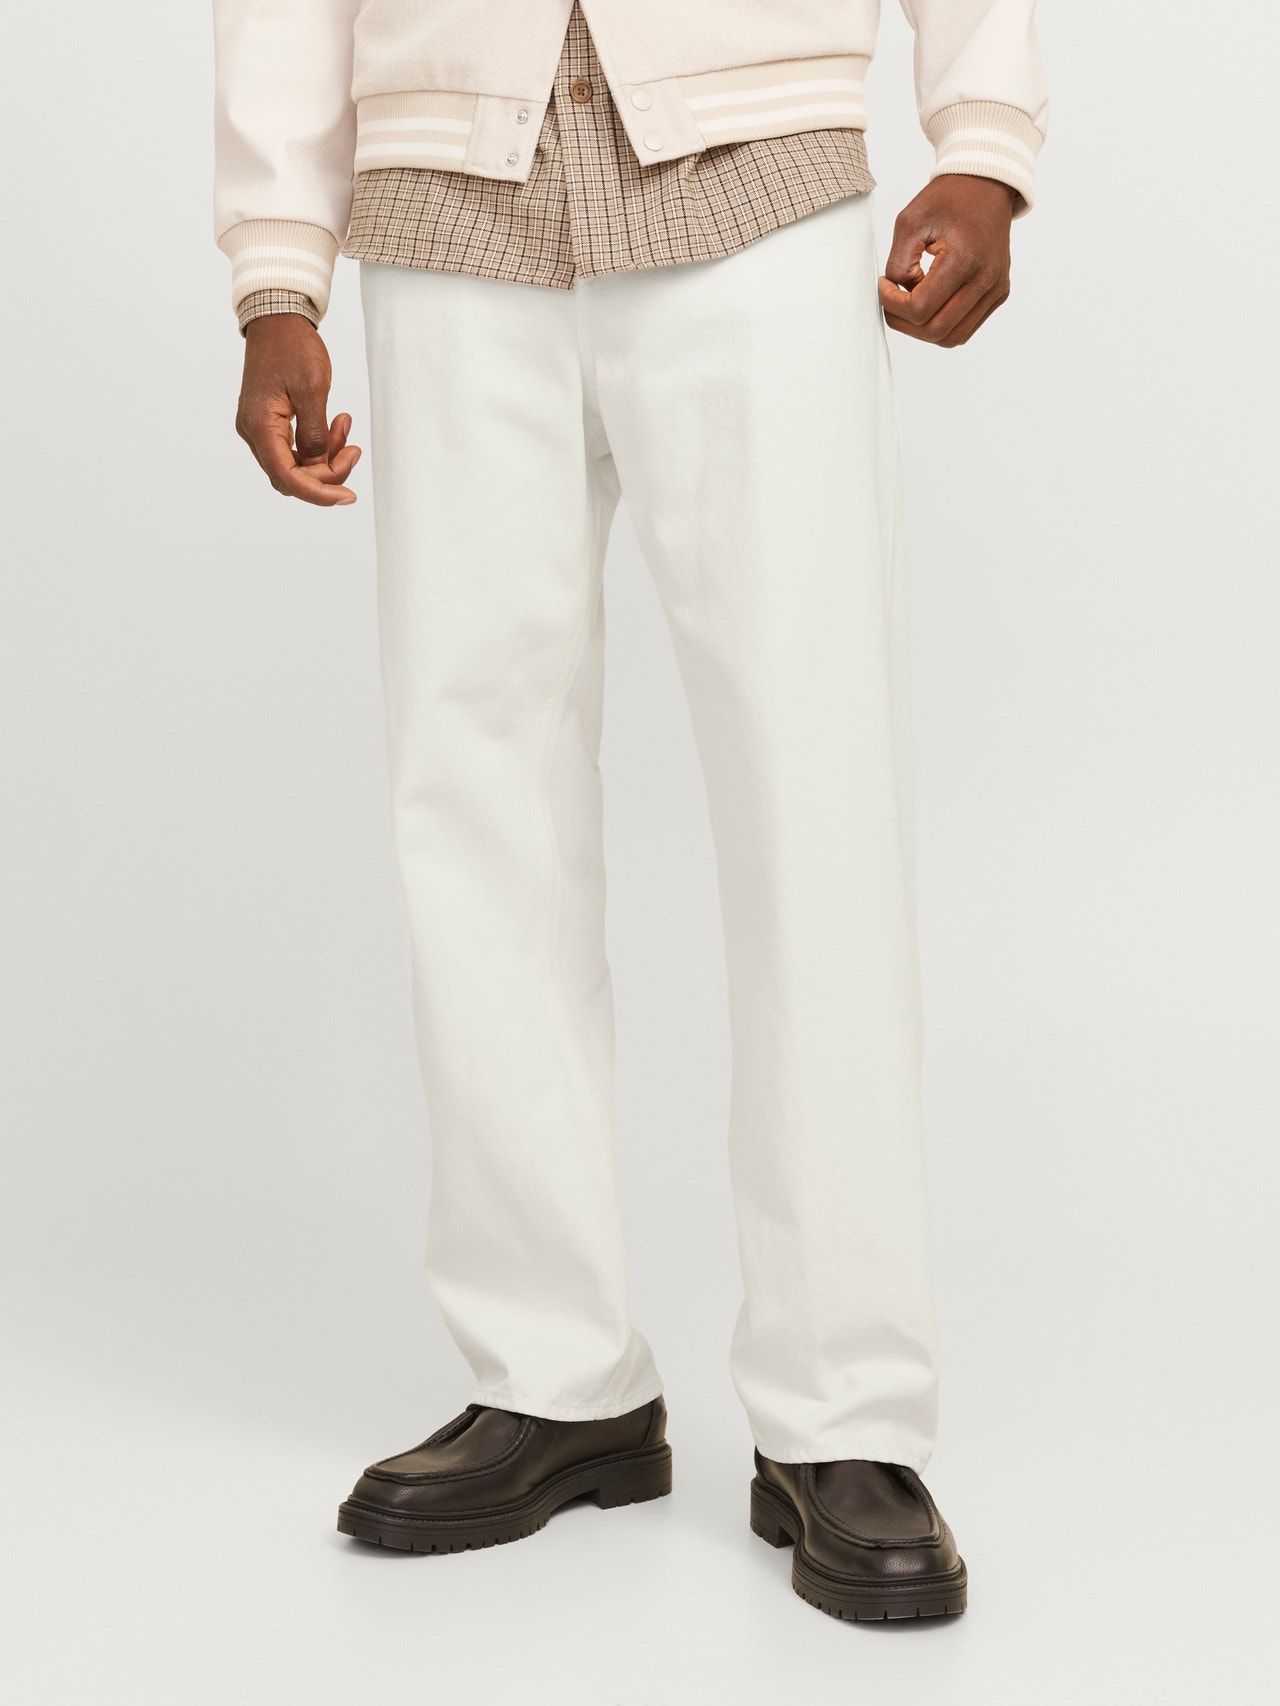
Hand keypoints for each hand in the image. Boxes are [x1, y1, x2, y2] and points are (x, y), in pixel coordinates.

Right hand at [236, 313, 360, 504]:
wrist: (277, 319)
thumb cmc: (292, 346)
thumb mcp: (312, 390)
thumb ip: (316, 435)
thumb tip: (319, 467)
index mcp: (259, 426)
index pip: (288, 478)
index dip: (319, 494)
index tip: (348, 497)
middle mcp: (254, 432)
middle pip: (292, 477)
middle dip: (327, 473)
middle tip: (353, 450)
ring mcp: (260, 429)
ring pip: (297, 464)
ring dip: (326, 456)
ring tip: (345, 425)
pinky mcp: (270, 423)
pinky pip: (296, 448)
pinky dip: (319, 443)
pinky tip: (337, 423)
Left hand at [878, 176, 1015, 347]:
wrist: (986, 184)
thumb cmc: (948, 198)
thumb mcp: (909, 222)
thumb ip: (898, 264)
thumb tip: (898, 295)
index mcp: (964, 259)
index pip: (920, 309)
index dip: (892, 305)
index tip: (884, 285)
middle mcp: (986, 279)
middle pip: (935, 331)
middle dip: (904, 323)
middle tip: (891, 302)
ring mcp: (995, 289)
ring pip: (952, 337)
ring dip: (923, 329)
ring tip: (911, 302)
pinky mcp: (998, 293)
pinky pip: (966, 327)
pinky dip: (943, 324)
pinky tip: (932, 300)